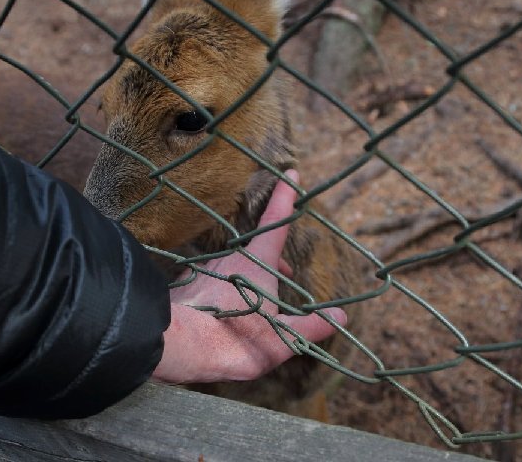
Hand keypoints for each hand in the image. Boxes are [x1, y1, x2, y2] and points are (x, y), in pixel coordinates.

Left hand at [151, 170, 345, 383]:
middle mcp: (230, 260)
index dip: (285, 197)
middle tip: (287, 273)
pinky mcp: (188, 287)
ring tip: (258, 302)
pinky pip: (212, 282)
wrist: (180, 347)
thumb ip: (310, 327)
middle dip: (273, 258)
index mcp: (257, 264)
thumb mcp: (280, 340)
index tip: (291, 174)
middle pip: (257, 250)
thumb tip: (341, 316)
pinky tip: (225, 312)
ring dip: (250, 277)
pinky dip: (224, 291)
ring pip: (234, 267)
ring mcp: (207, 272)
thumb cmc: (234, 341)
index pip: (276, 223)